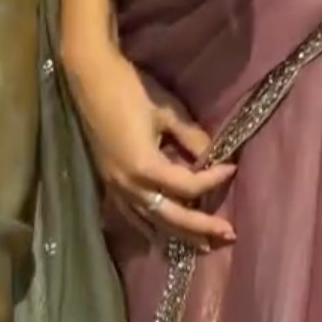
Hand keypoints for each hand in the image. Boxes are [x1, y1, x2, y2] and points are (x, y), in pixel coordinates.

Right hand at [65, 41, 234, 248]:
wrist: (90, 77)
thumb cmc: (130, 89)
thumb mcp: (167, 111)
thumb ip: (191, 138)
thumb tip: (211, 157)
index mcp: (145, 167)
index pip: (188, 186)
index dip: (213, 180)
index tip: (231, 169)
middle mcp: (129, 185)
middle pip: (171, 216)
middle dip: (201, 228)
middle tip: (228, 235)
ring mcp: (115, 186)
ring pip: (150, 222)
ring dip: (178, 234)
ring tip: (203, 245)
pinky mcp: (108, 181)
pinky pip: (131, 215)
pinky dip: (149, 227)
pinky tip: (159, 236)